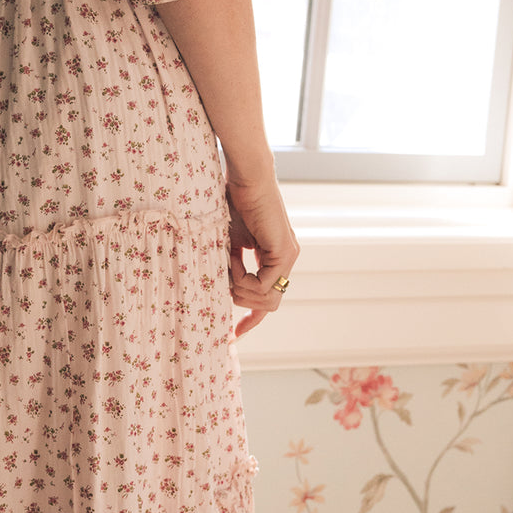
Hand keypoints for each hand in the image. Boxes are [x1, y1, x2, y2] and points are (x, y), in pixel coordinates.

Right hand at [226, 175, 298, 335]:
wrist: (246, 178)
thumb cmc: (234, 202)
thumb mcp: (229, 242)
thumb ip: (231, 266)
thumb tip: (225, 290)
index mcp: (273, 258)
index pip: (268, 298)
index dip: (251, 319)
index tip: (234, 334)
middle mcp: (285, 261)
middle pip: (268, 305)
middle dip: (243, 303)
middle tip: (225, 284)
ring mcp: (288, 257)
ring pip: (267, 299)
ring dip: (241, 289)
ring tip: (228, 266)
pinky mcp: (285, 253)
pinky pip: (265, 285)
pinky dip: (244, 280)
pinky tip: (234, 262)